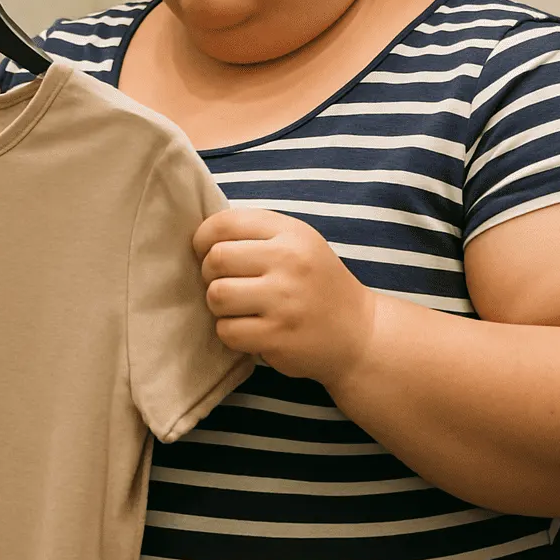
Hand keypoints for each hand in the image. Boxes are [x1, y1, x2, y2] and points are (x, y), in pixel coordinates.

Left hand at [193, 208, 377, 387]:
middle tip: (228, 283)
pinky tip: (251, 329)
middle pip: (216, 260)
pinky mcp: (277, 336)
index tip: (206, 252)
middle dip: (210, 274)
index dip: (203, 238)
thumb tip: (201, 237)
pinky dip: (231, 332)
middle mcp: (289, 262)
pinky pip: (227, 330)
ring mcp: (284, 301)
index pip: (225, 223)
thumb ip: (256, 234)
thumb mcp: (298, 243)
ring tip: (239, 307)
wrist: (359, 333)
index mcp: (291, 233)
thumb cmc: (317, 284)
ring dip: (219, 305)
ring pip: (216, 296)